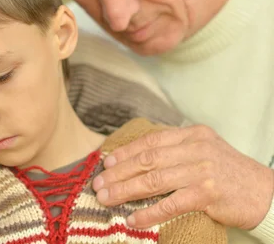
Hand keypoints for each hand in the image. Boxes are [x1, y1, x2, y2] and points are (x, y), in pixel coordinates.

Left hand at [92, 124, 273, 229]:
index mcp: (192, 134)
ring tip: (106, 199)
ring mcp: (202, 171)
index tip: (106, 162)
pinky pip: (170, 204)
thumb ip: (177, 150)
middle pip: (147, 160)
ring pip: (153, 180)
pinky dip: (148, 212)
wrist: (267, 192)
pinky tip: (133, 218)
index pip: (151, 141)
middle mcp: (196, 148)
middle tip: (98, 183)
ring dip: (125, 191)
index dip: (125, 152)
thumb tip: (137, 159)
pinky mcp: (207, 194)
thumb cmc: (230, 173)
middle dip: (118, 173)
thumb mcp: (205, 150)